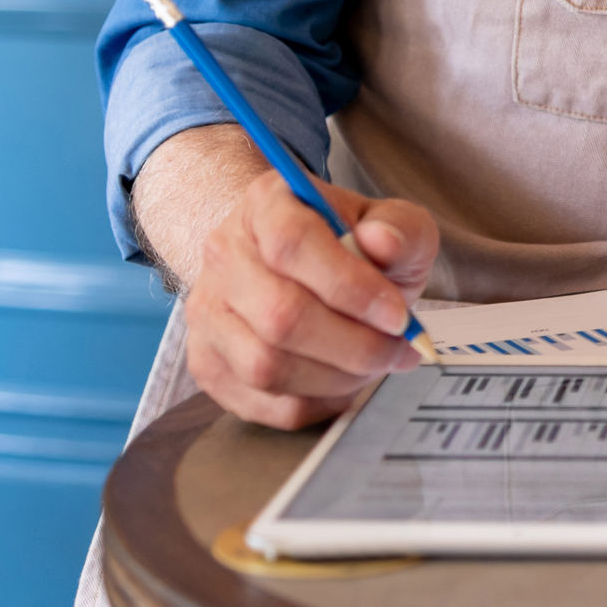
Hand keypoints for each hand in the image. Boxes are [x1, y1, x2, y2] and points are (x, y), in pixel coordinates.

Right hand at [180, 162, 435, 429]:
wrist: (303, 269)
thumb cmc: (355, 247)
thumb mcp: (393, 225)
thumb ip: (400, 229)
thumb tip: (382, 242)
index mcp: (266, 204)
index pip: (293, 243)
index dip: (349, 286)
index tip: (398, 315)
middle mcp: (223, 254)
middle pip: (279, 315)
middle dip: (354, 345)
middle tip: (400, 351)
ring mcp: (206, 312)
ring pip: (265, 366)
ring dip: (336, 377)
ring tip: (374, 364)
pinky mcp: (206, 363)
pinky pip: (261, 403)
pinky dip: (315, 402)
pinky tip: (343, 380)